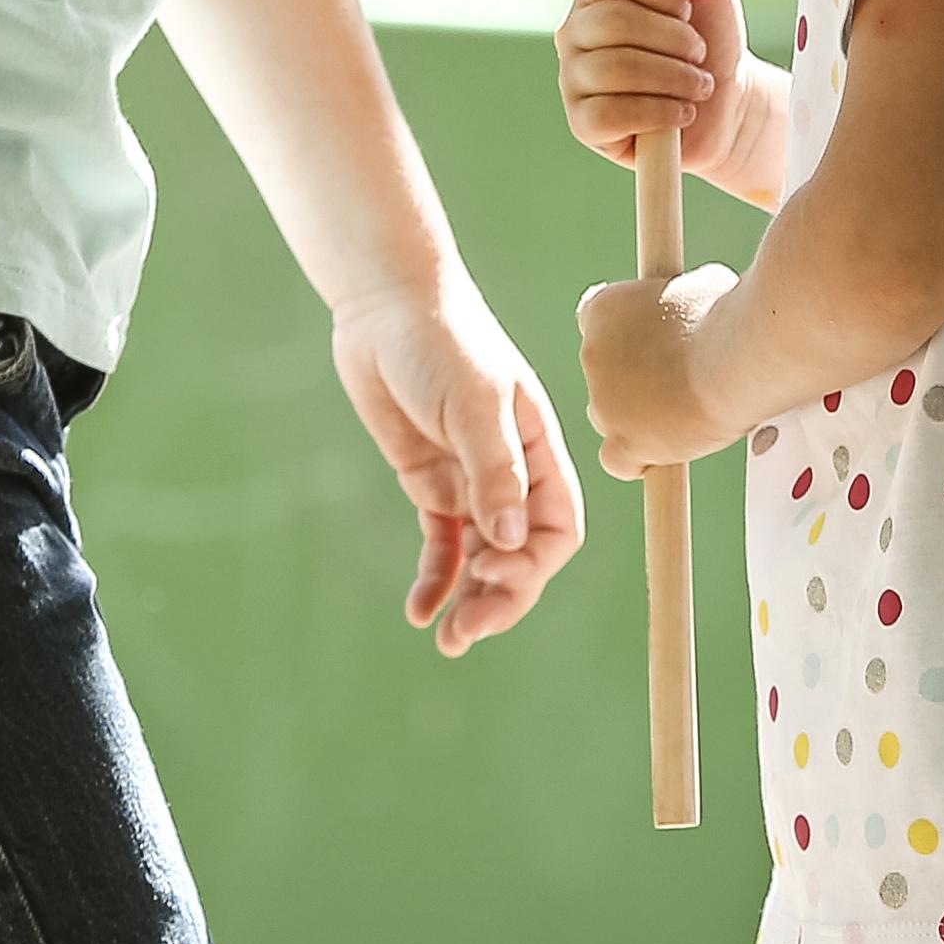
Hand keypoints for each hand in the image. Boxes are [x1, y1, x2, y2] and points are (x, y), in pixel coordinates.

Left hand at [330, 272, 587, 658]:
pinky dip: (436, 578)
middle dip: (502, 599)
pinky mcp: (430, 480)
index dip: (533, 564)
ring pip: (482, 558)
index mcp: (536, 450)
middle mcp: (509, 471)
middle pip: (522, 554)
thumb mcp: (473, 400)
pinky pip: (442, 543)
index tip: (492, 576)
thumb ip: (493, 468)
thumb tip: (510, 540)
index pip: (558, 528)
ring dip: (471, 599)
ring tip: (448, 638)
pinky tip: (420, 609)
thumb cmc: (440, 339)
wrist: (385, 305)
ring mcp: (468, 479)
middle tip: (466, 632)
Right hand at [557, 0, 755, 185]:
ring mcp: (573, 77)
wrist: (725, 104)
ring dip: (674, 77)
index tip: (686, 3)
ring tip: (700, 84)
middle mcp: (575, 29)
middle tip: (699, 51)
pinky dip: (659, 113)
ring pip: (616, 68)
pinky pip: (610, 114)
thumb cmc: (711, 38)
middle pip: (615, 20)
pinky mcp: (582, 123)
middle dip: (674, 38)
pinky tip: (682, 112)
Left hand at [574, 265, 743, 478]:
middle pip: (603, 373)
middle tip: (674, 380)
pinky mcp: (622, 442)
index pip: (597, 321)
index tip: (651, 341)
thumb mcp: (696, 288)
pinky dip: (637, 459)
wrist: (734, 358)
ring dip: (635, 417)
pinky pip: (616, 460)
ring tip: (680, 414)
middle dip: (633, 378)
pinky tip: (663, 452)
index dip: (626, 334)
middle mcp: (593, 354)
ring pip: (608, 417)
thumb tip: (694, 309)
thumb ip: (678, 303)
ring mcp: (604, 402)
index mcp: (604, 308)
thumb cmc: (723, 317)